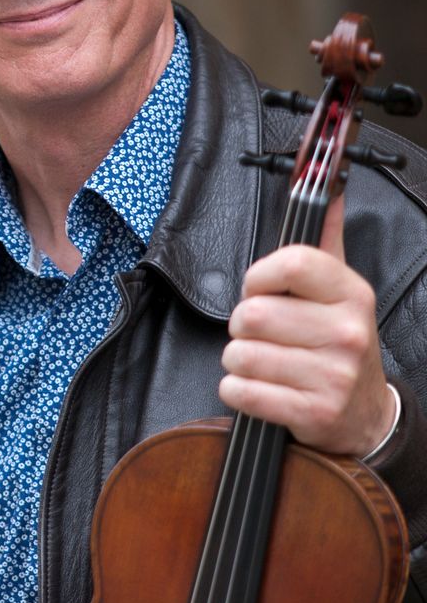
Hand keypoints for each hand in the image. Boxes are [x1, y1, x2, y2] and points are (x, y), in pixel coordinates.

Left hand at [219, 195, 395, 455]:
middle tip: (264, 336)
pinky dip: (238, 391)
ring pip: (239, 354)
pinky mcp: (313, 413)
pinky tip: (263, 389)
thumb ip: (324, 239)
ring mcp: (333, 375)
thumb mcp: (337, 289)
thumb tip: (326, 188)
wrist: (364, 413)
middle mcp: (347, 332)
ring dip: (238, 361)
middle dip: (242, 326)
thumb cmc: (335, 343)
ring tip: (265, 363)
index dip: (258, 277)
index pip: (289, 262)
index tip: (261, 290)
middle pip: (251, 314)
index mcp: (350, 293)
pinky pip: (239, 391)